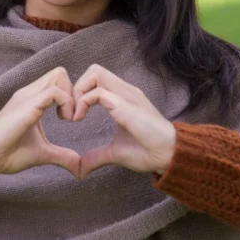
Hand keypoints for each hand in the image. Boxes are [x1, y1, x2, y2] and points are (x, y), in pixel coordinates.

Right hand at [0, 67, 80, 178]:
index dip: (71, 96)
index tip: (72, 118)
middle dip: (74, 92)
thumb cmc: (8, 154)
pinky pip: (54, 92)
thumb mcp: (43, 153)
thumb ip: (62, 155)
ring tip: (69, 119)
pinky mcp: (27, 106)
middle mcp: (29, 93)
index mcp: (32, 99)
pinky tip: (65, 121)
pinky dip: (67, 104)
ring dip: (71, 96)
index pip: (58, 80)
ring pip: (58, 75)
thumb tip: (80, 168)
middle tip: (73, 117)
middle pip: (60, 72)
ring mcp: (27, 96)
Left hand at [73, 64, 175, 178]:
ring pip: (95, 73)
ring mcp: (125, 95)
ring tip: (75, 115)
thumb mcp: (114, 153)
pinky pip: (97, 92)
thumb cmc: (147, 152)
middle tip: (70, 112)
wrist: (168, 156)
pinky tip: (79, 119)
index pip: (97, 78)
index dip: (80, 92)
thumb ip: (96, 157)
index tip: (73, 115)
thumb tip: (81, 169)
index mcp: (122, 97)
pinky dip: (82, 102)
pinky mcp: (124, 104)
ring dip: (78, 91)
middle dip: (76, 87)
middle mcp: (124, 91)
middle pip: (94, 70)